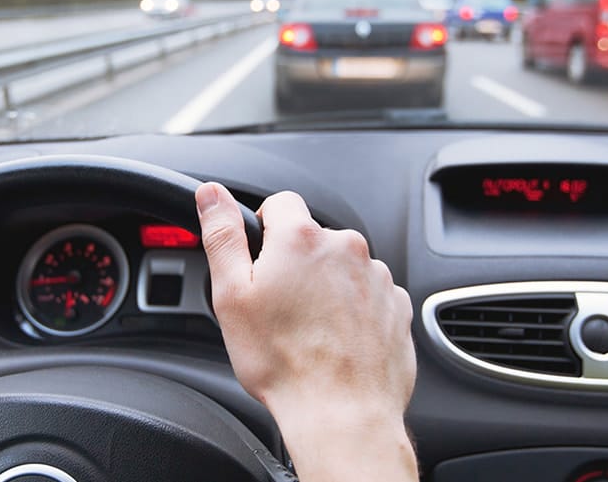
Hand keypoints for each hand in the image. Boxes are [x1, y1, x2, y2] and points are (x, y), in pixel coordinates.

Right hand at [195, 183, 417, 480]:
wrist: (342, 413)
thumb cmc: (283, 363)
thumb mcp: (232, 295)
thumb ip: (222, 235)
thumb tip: (211, 194)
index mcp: (302, 238)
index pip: (281, 204)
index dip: (264, 231)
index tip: (260, 264)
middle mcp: (347, 247)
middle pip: (313, 239)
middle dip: (296, 265)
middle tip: (279, 309)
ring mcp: (377, 277)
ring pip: (342, 269)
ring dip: (326, 289)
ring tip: (309, 332)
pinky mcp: (397, 306)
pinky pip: (369, 296)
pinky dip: (353, 312)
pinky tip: (336, 342)